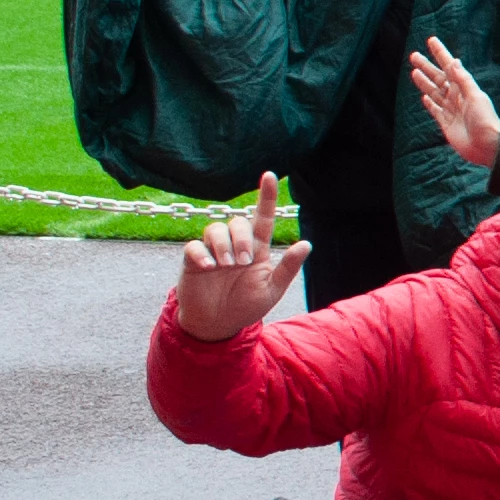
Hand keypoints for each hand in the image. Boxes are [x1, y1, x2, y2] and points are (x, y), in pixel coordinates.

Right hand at [172, 171, 308, 341]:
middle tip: (243, 262)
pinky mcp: (193, 261)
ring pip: (216, 228)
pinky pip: (193, 246)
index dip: (266, 197)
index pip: (263, 217)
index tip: (269, 175)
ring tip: (227, 266)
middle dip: (242, 239)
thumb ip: (288, 267)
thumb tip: (306, 244)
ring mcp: (213, 252)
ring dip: (223, 244)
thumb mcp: (272, 289)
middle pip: (238, 222)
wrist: (218, 324)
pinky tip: (208, 267)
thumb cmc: (247, 305)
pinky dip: (201, 254)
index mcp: (257, 249)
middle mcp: (235, 245)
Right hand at [407, 35, 499, 171]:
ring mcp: (451, 110)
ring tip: (414, 71)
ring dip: (425, 82)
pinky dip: (430, 103)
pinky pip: (436, 110)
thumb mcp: (476, 97)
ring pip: (435, 92)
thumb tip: (455, 62)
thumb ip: (464, 80)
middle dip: (427, 66)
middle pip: (438, 78)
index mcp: (465, 88)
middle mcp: (457, 97)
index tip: (432, 40)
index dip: (440, 53)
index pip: (450, 67)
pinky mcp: (446, 123)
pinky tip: (424, 97)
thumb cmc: (485, 120)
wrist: (487, 146)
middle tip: (414, 55)